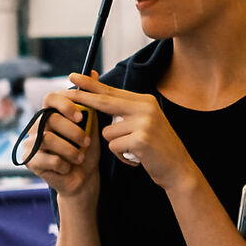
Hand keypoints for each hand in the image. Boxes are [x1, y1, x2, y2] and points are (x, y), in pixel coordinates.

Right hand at [22, 89, 101, 200]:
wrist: (84, 179)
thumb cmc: (86, 151)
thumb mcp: (92, 126)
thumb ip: (90, 103)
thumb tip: (93, 73)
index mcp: (51, 114)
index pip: (50, 98)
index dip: (65, 104)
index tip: (82, 117)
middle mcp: (37, 125)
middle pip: (50, 118)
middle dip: (73, 132)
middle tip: (86, 143)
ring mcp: (30, 142)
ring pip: (47, 138)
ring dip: (70, 150)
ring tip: (79, 157)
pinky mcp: (29, 160)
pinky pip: (47, 158)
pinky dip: (63, 164)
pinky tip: (68, 168)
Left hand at [65, 73, 198, 195]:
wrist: (179, 169)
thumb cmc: (158, 148)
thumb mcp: (144, 123)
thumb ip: (124, 110)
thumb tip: (100, 97)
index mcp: (145, 101)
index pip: (112, 91)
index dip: (91, 84)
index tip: (74, 75)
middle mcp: (146, 108)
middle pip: (105, 102)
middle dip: (83, 98)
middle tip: (65, 93)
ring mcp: (144, 123)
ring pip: (107, 132)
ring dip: (115, 145)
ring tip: (133, 150)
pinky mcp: (141, 139)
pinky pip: (114, 146)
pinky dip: (121, 156)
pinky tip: (136, 159)